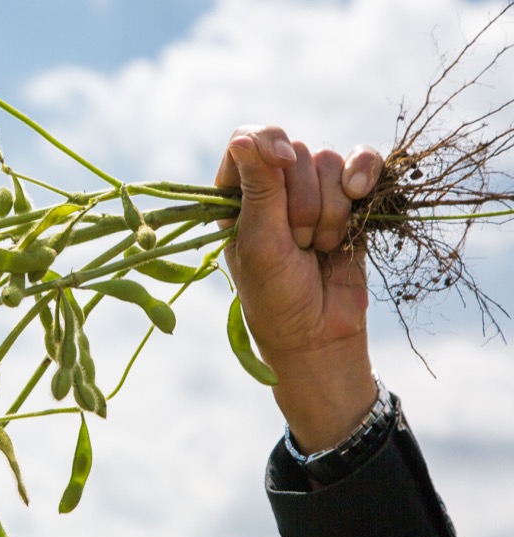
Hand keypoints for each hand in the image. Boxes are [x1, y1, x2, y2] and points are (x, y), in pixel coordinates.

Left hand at [216, 125, 383, 453]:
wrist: (321, 334)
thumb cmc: (276, 295)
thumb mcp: (261, 243)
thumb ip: (259, 189)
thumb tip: (245, 137)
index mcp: (236, 195)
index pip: (248, 140)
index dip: (268, 143)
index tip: (280, 162)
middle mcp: (273, 187)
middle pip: (295, 152)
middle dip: (302, 200)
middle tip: (297, 243)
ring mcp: (313, 192)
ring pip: (329, 161)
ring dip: (329, 208)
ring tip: (319, 246)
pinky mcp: (350, 200)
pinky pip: (363, 163)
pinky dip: (365, 175)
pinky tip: (361, 196)